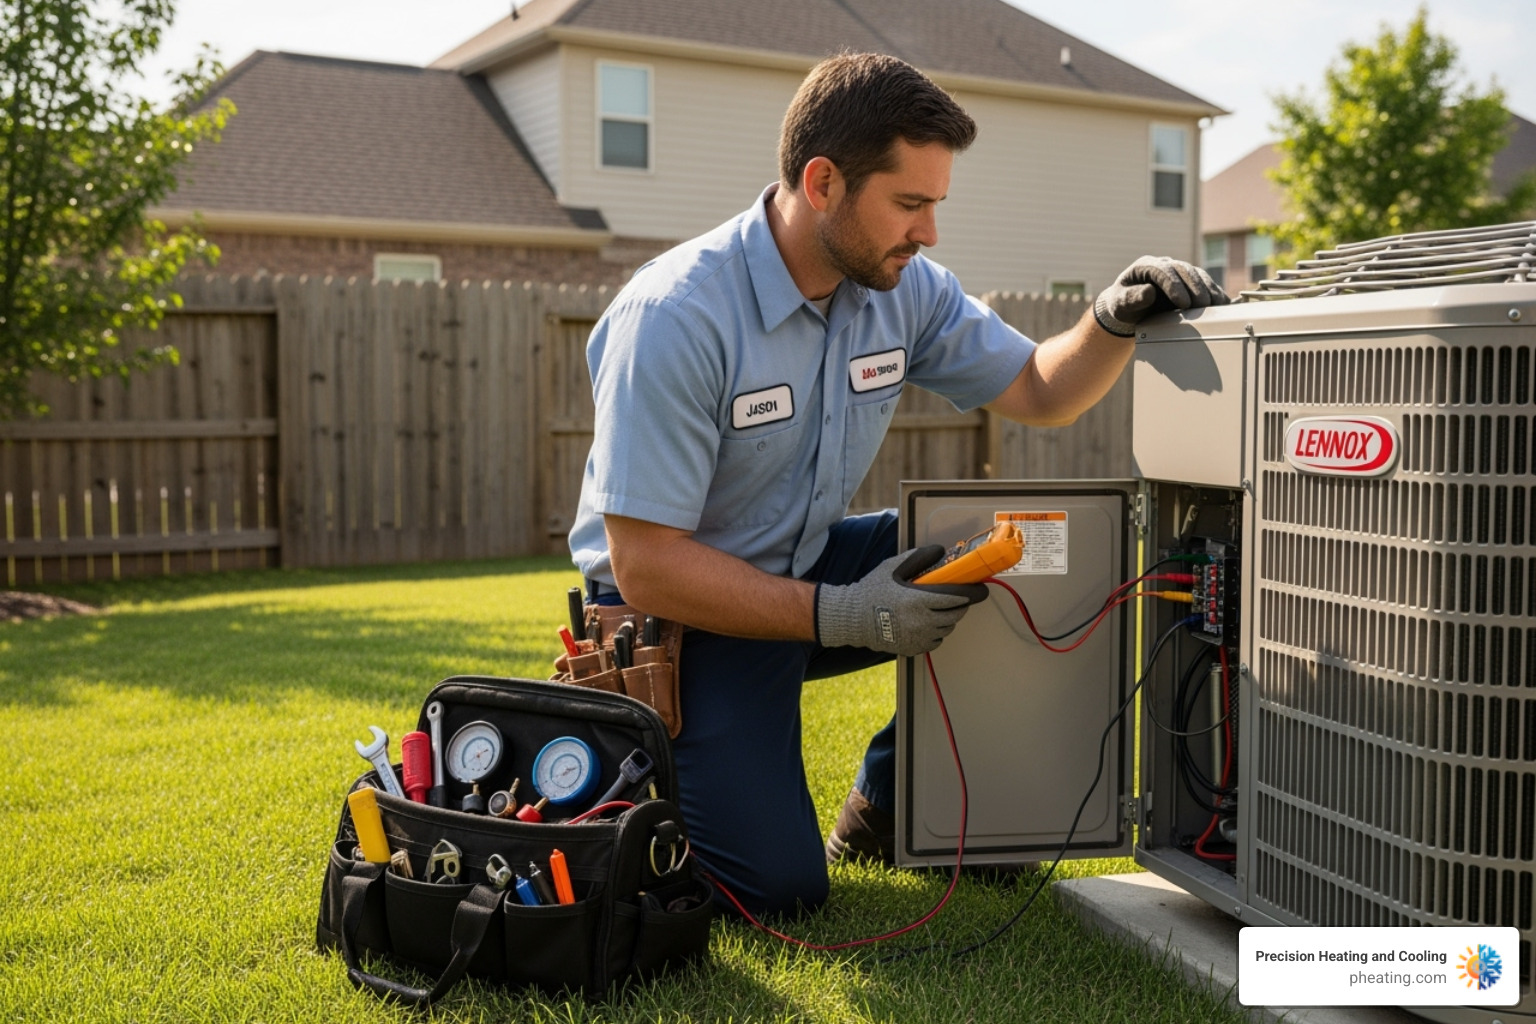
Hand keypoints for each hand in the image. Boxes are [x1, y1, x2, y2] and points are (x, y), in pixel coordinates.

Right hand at [815, 547, 988, 656]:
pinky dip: (936, 632)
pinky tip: (924, 623)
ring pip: (947, 628)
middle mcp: (921, 622)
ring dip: (948, 618)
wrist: (852, 619)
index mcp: (918, 599)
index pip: (957, 597)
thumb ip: (919, 558)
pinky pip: (936, 641)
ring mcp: (918, 638)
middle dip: (961, 605)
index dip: (973, 593)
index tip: (982, 589)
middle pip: (956, 614)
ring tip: (936, 609)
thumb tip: (941, 551)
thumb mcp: (892, 567)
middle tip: (957, 597)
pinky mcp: (913, 649)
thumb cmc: (872, 591)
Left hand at [1093, 256, 1228, 336]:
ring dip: (1208, 290)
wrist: (1130, 308)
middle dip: (1195, 288)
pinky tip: (1221, 304)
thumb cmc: (1123, 305)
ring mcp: (1179, 273)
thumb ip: (1131, 298)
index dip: (1175, 285)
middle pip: (1184, 271)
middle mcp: (1165, 265)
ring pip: (1198, 275)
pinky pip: (1205, 284)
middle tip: (1201, 306)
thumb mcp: (1120, 303)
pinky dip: (1214, 293)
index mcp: (1146, 266)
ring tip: (1214, 306)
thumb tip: (1149, 292)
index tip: (1182, 302)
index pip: (1163, 270)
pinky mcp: (1190, 283)